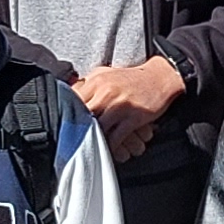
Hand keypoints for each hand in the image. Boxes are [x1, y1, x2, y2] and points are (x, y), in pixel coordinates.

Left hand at [71, 55, 185, 159]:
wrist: (161, 77)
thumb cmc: (132, 78)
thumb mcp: (106, 73)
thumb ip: (87, 83)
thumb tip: (67, 93)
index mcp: (96, 80)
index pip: (72, 99)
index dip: (66, 113)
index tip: (63, 124)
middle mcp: (105, 92)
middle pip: (82, 115)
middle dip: (76, 128)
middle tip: (70, 140)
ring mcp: (119, 105)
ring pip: (98, 128)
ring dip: (93, 139)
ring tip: (87, 147)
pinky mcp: (133, 117)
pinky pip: (116, 137)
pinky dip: (110, 146)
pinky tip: (107, 149)